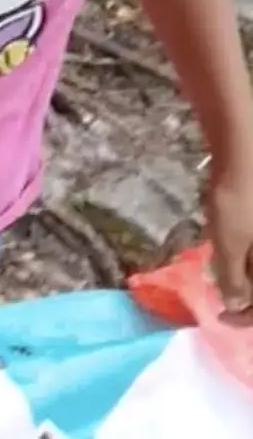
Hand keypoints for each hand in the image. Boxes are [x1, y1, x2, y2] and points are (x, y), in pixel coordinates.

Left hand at [204, 157, 252, 321]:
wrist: (246, 150)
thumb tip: (236, 306)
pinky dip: (245, 250)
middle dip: (246, 292)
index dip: (245, 317)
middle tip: (220, 289)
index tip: (220, 315)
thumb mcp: (230, 242)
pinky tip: (228, 239)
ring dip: (244, 271)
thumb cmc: (239, 200)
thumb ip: (234, 278)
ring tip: (221, 266)